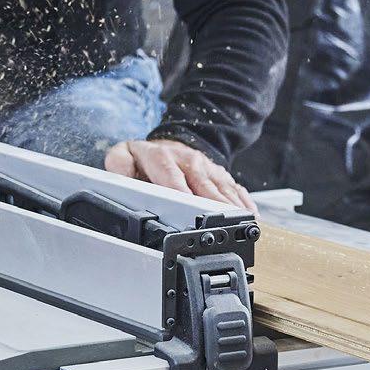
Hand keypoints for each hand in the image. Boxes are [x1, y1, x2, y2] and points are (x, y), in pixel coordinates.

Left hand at [105, 139, 256, 211]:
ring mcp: (207, 167)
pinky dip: (244, 202)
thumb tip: (119, 177)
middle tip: (219, 224)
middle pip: (202, 184)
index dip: (180, 192)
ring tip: (240, 223)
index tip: (188, 209)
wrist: (170, 144)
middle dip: (212, 204)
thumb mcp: (125, 156)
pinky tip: (251, 217)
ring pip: (222, 187)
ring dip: (231, 206)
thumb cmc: (147, 159)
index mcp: (162, 157)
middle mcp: (188, 161)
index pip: (171, 176)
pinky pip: (235, 188)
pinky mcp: (221, 175)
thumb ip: (119, 165)